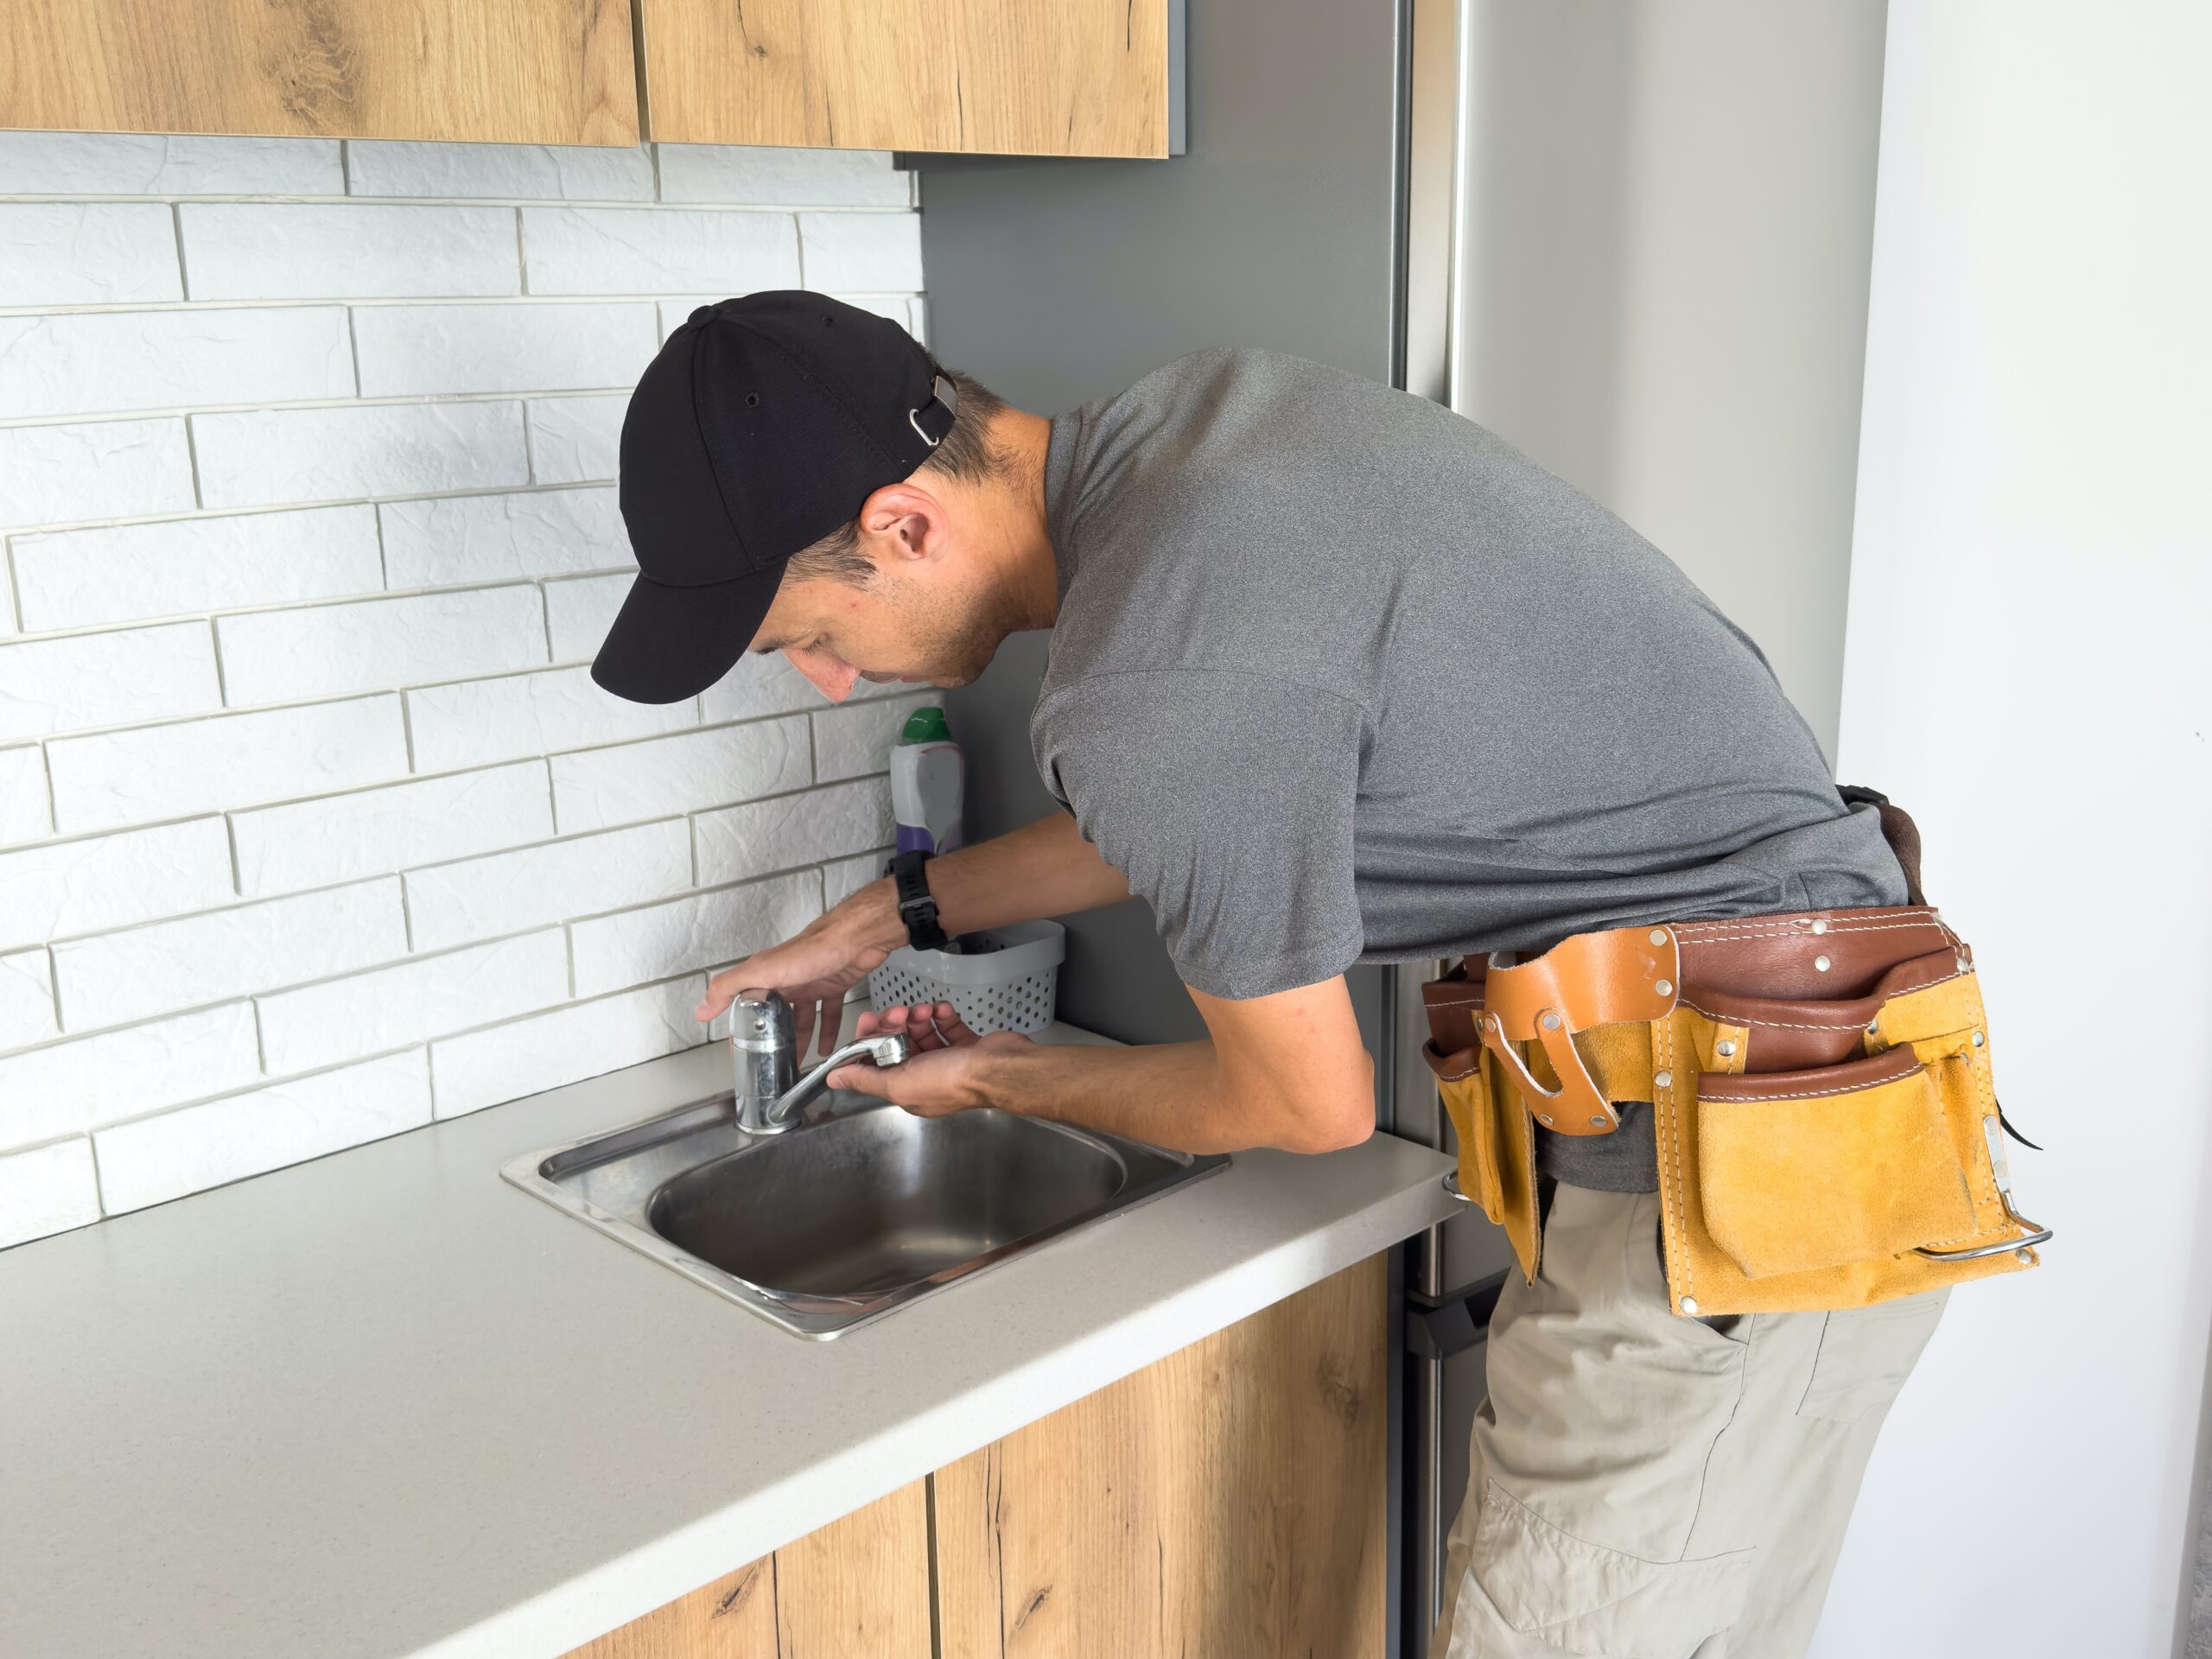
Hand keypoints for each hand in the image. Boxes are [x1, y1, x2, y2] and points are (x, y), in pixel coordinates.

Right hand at [695, 880, 902, 1061]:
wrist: (856, 938)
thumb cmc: (813, 950)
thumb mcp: (763, 970)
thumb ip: (730, 987)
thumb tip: (701, 1008)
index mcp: (766, 975)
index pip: (744, 1005)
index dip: (741, 1029)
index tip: (739, 1051)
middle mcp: (786, 979)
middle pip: (774, 1015)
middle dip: (772, 1039)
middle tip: (772, 1063)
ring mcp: (810, 983)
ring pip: (800, 1018)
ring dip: (799, 1040)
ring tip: (797, 1062)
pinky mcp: (833, 985)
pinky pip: (826, 1013)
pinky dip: (825, 1031)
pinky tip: (825, 1046)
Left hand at [827, 1002, 1033, 1116]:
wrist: (1000, 1068)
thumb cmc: (950, 1080)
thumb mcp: (899, 1082)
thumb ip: (865, 1078)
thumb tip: (833, 1079)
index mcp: (906, 1090)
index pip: (878, 1063)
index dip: (871, 1040)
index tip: (870, 1020)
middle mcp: (925, 1077)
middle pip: (899, 1045)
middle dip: (896, 1024)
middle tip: (900, 1010)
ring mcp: (947, 1061)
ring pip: (922, 1033)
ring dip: (919, 1018)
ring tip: (925, 1010)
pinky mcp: (967, 1046)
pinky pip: (947, 1026)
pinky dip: (943, 1016)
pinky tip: (944, 1010)